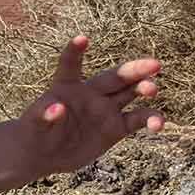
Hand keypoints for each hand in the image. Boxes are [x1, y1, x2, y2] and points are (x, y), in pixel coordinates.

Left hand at [21, 36, 162, 173]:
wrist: (44, 155)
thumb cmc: (34, 133)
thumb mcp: (35, 125)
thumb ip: (44, 116)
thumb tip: (57, 108)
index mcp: (67, 86)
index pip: (71, 65)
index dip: (75, 52)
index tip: (82, 39)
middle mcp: (91, 93)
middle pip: (116, 77)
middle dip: (135, 70)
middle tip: (154, 64)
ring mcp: (106, 109)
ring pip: (131, 94)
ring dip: (145, 88)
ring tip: (152, 90)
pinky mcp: (116, 128)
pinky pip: (138, 120)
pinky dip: (151, 120)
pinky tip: (159, 124)